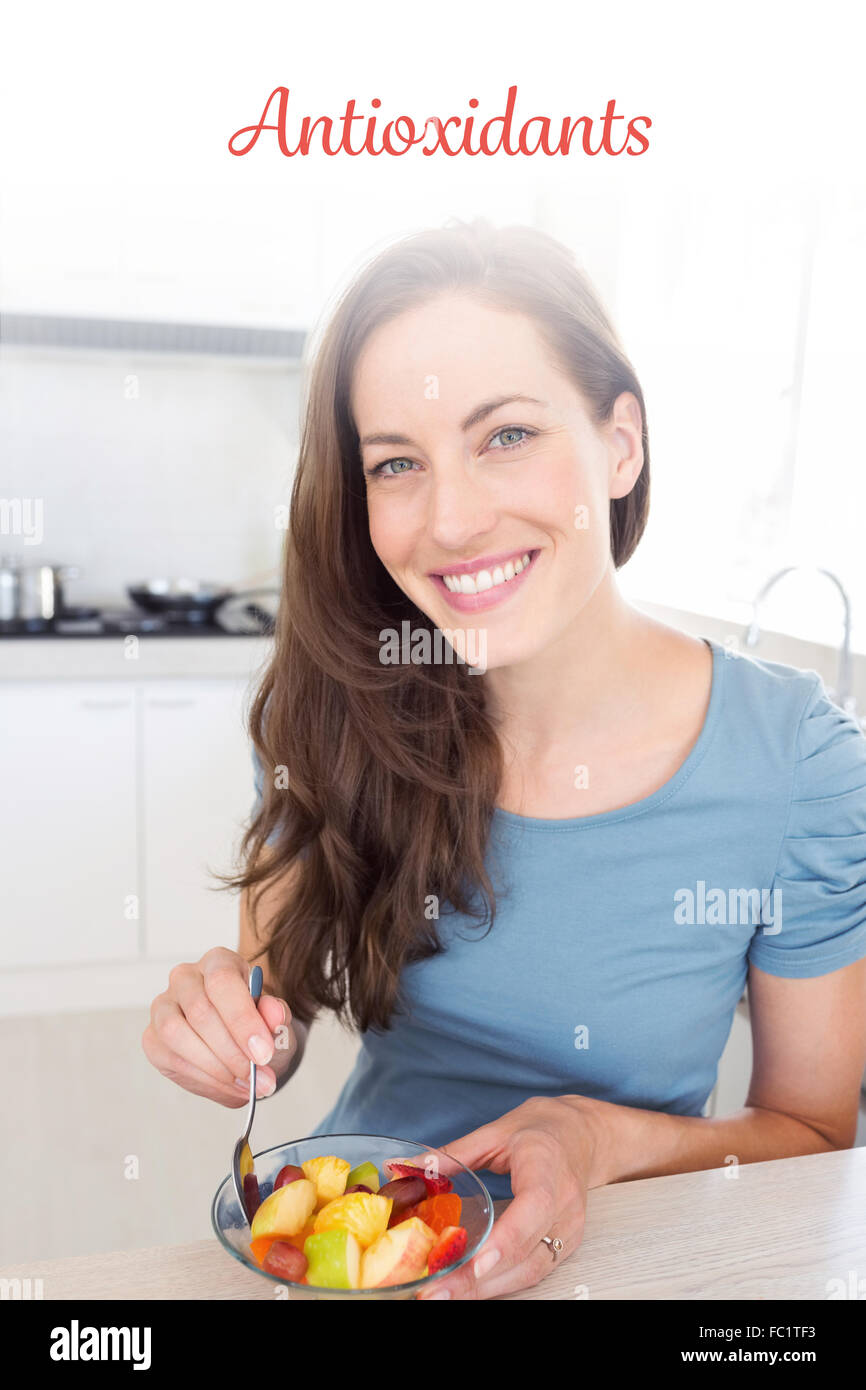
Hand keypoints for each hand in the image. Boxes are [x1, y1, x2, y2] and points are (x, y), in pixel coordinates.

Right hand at [142, 947, 297, 1106]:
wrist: (244, 1045)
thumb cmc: (257, 1025)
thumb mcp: (276, 1019)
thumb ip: (276, 1014)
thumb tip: (273, 1013)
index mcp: (218, 962)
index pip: (222, 980)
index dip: (242, 1019)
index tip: (263, 1052)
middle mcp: (185, 978)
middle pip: (199, 1010)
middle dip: (232, 1051)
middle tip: (257, 1076)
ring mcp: (163, 1006)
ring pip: (176, 1034)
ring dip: (214, 1066)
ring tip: (243, 1082)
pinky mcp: (153, 1037)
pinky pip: (171, 1058)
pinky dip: (202, 1077)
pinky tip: (226, 1084)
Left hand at [417, 1096, 596, 1299]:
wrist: (583, 1135)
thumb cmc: (542, 1129)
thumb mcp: (496, 1131)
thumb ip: (452, 1153)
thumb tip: (403, 1165)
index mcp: (546, 1166)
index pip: (533, 1208)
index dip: (506, 1240)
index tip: (476, 1264)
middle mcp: (564, 1204)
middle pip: (527, 1253)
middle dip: (479, 1280)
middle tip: (435, 1291)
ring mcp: (569, 1228)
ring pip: (531, 1271)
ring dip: (486, 1290)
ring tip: (444, 1295)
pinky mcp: (566, 1244)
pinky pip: (533, 1271)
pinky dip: (501, 1284)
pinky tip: (469, 1290)